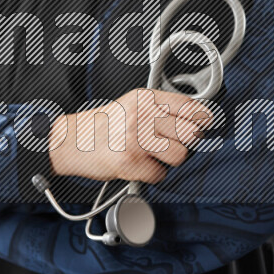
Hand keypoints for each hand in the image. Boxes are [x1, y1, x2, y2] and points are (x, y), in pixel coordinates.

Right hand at [48, 89, 212, 183]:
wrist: (71, 142)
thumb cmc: (104, 126)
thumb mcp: (133, 105)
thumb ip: (162, 109)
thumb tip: (198, 119)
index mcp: (146, 99)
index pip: (191, 107)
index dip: (202, 120)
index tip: (201, 126)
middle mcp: (143, 115)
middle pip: (191, 133)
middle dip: (185, 143)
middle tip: (170, 144)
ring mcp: (136, 138)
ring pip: (181, 155)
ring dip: (169, 161)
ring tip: (151, 155)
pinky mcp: (130, 161)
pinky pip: (161, 174)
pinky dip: (152, 175)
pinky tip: (139, 165)